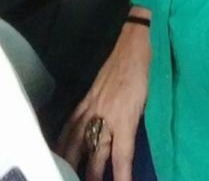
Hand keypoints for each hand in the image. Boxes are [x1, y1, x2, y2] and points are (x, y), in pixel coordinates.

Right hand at [57, 13, 150, 180]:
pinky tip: (58, 149)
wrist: (134, 41)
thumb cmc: (147, 70)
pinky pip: (71, 122)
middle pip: (96, 154)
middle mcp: (106, 115)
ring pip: (77, 141)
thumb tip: (131, 142)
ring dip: (73, 161)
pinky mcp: (86, 97)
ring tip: (67, 173)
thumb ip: (137, 124)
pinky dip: (63, 138)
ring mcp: (93, 106)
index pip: (122, 156)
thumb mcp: (150, 100)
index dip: (122, 176)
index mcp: (126, 118)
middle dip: (93, 176)